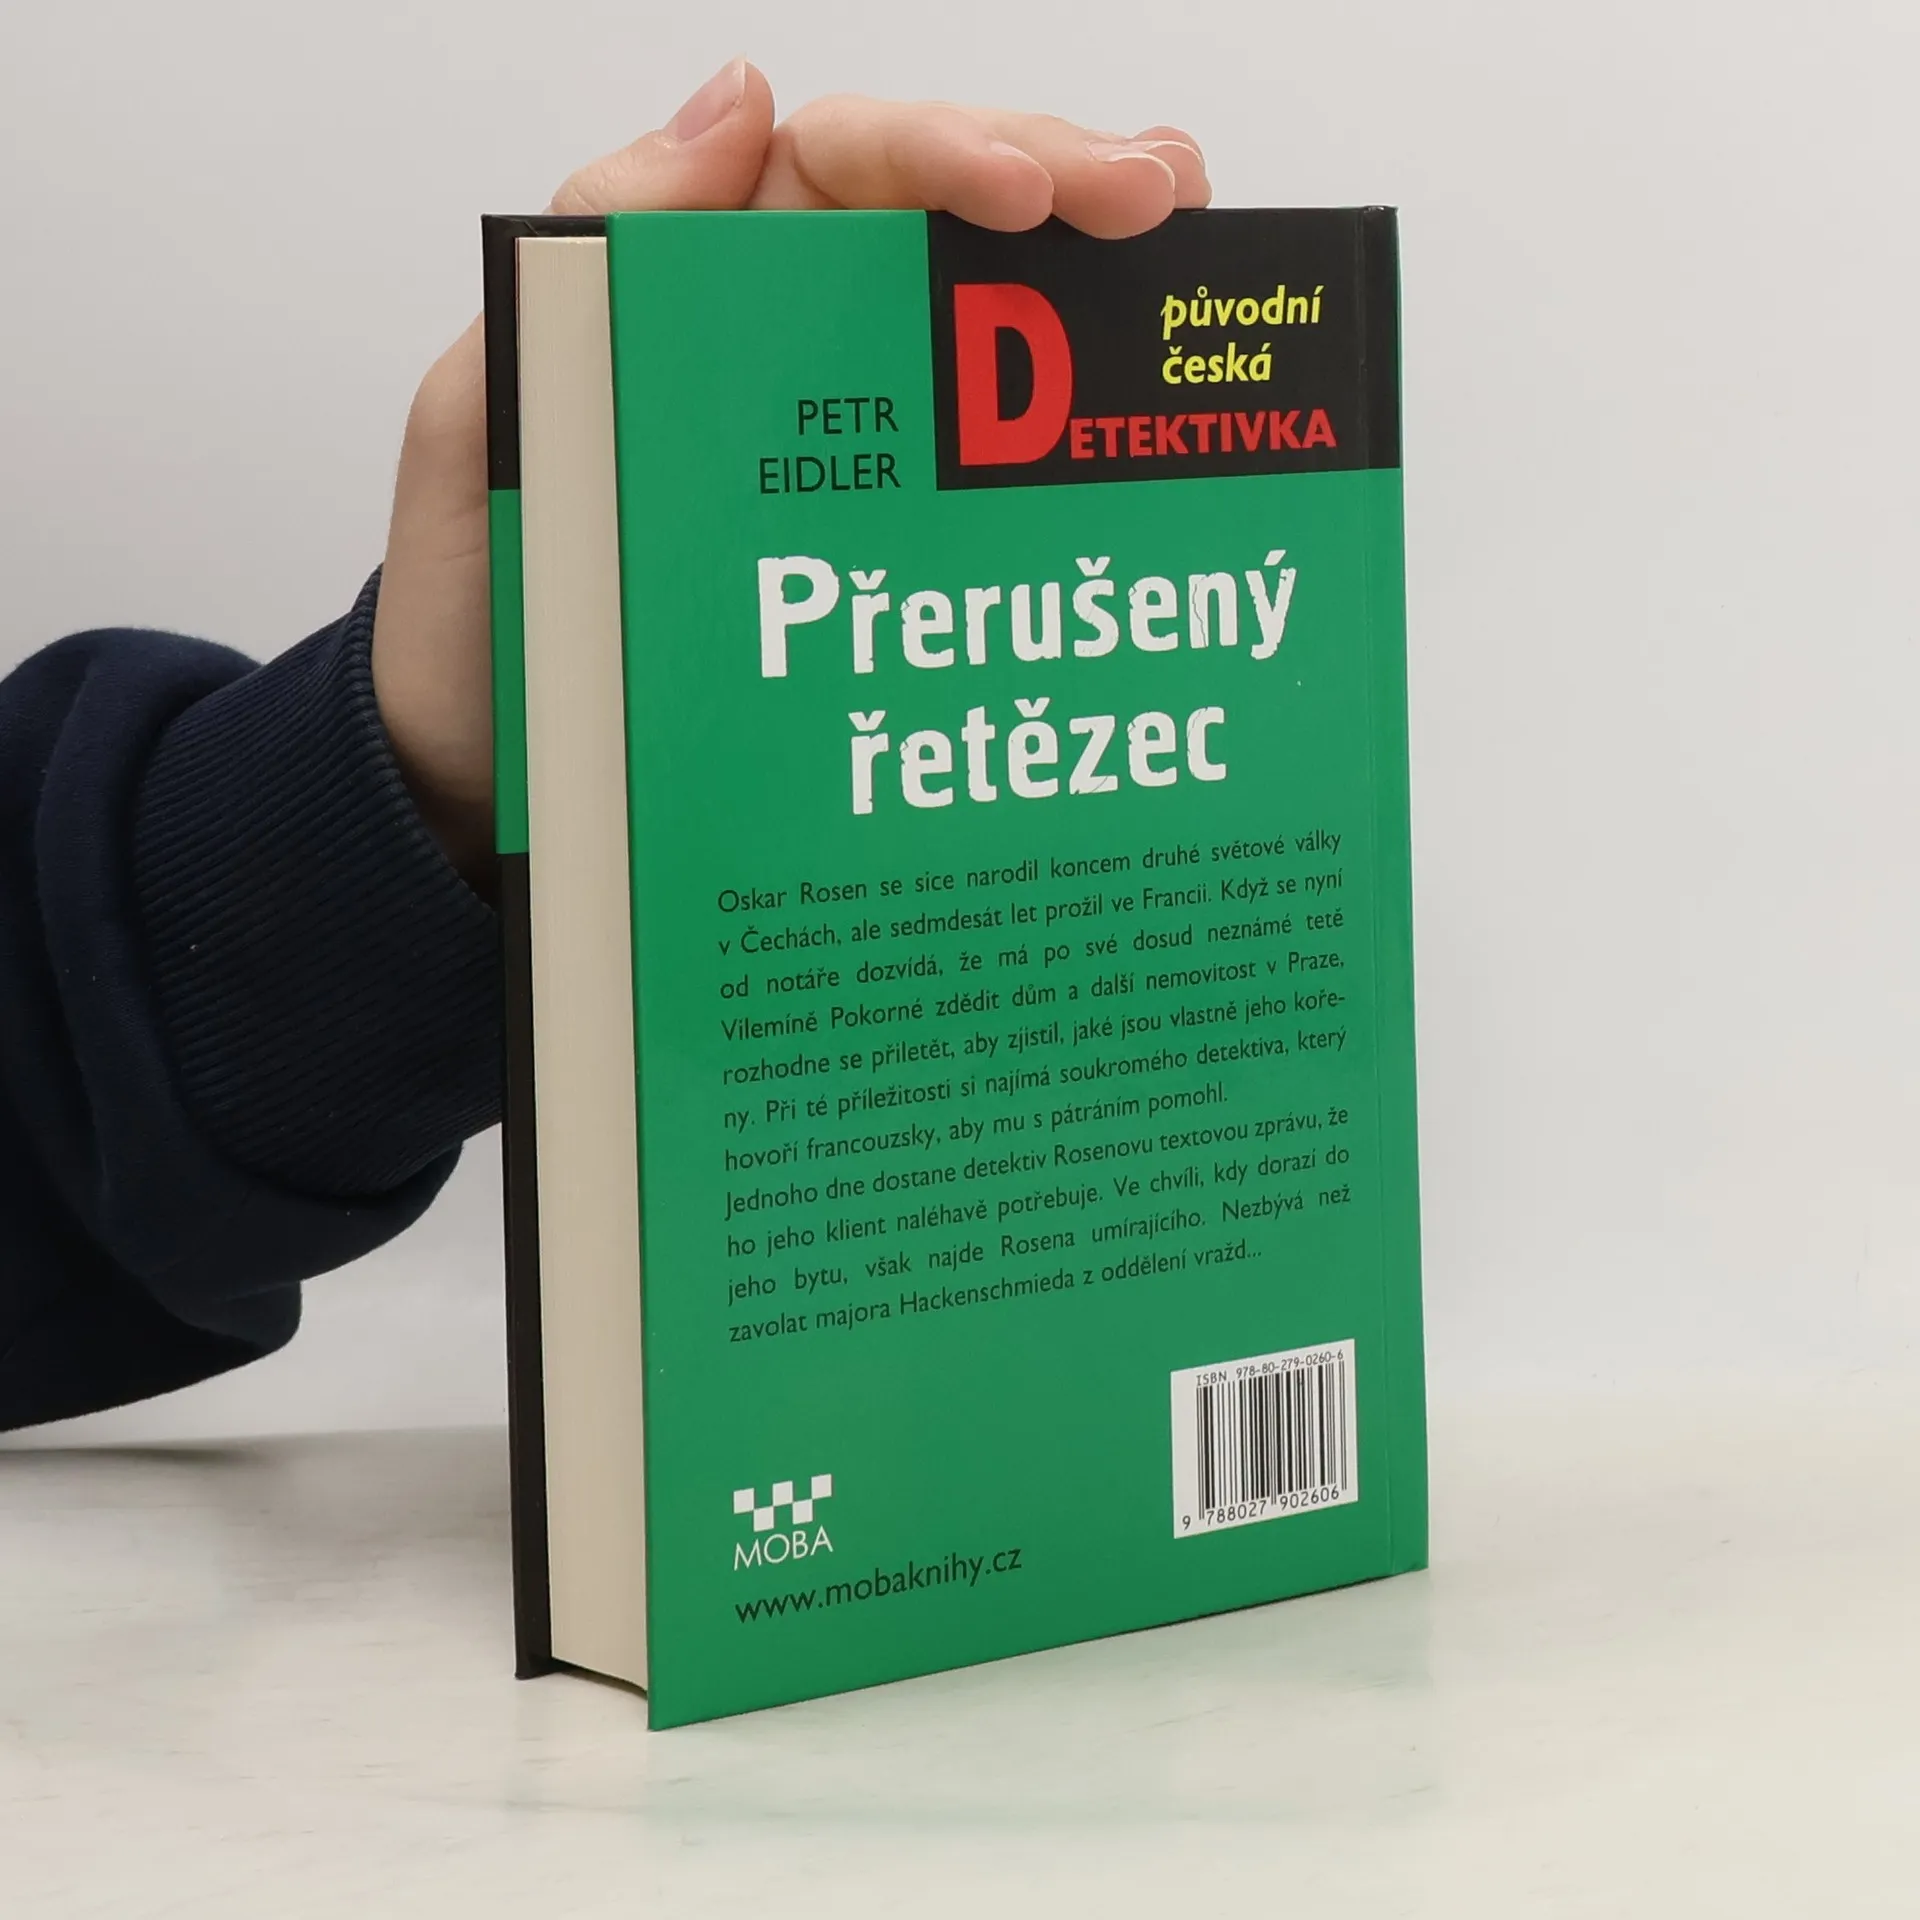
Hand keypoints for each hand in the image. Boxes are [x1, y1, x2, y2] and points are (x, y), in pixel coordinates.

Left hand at [372, 59, 1210, 877]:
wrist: (482, 803)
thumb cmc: (474, 623)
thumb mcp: (489, 418)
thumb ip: (592, 257)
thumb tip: (739, 100)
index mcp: (688, 294)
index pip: (837, 168)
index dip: (943, 151)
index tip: (1029, 190)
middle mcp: (781, 358)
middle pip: (937, 229)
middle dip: (1058, 184)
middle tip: (1161, 195)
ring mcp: (842, 463)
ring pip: (978, 340)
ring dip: (1086, 289)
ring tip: (1180, 260)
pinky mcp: (877, 564)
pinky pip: (976, 487)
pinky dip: (1060, 447)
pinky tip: (1129, 430)